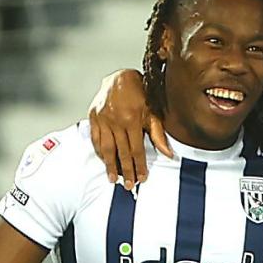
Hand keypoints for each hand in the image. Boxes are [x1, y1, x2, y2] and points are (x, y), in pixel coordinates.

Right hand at [87, 69, 171, 189]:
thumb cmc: (140, 93)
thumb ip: (158, 134)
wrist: (120, 77)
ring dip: (110, 166)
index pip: (136, 149)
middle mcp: (115, 120)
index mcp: (132, 119)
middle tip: (128, 186)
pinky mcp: (93, 117)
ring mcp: (102, 119)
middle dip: (125, 170)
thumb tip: (169, 154)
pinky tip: (103, 161)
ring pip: (106, 148)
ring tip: (113, 179)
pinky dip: (99, 152)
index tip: (141, 178)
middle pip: (121, 152)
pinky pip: (95, 139)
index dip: (139, 165)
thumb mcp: (153, 111)